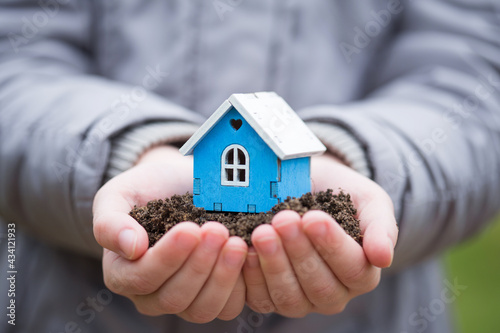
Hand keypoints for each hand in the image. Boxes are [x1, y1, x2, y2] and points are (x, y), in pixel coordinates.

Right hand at [92, 146, 247, 322]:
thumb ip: (111, 222)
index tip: (191, 228)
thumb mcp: (119, 195)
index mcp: (123, 273)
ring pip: (202, 309)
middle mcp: (151, 295)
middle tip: (218, 230)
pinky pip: (228, 307)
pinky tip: (247, 254)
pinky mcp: (214, 296)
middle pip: (173, 298)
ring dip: (222, 277)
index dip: (167, 258)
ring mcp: (185, 299)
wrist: (180, 183)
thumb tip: (131, 248)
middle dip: (199, 265)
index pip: (141, 278)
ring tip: (236, 243)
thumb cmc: (148, 189)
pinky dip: (240, 284)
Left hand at [243, 154, 397, 316]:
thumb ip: (381, 227)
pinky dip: (252, 277)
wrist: (310, 189)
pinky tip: (246, 250)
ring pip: (290, 297)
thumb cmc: (342, 195)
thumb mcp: (369, 201)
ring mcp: (301, 299)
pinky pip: (261, 299)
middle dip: (299, 252)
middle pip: (320, 286)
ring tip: (263, 232)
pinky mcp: (271, 297)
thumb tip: (383, 258)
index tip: (313, 217)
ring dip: (275, 265)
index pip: (353, 268)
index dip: (332, 245)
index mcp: (362, 273)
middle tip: (283, 220)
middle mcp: (334, 293)